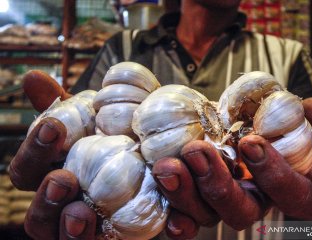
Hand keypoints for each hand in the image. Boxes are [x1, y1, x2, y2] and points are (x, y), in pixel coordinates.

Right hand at [9, 70, 198, 239]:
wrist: (159, 157)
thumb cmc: (116, 140)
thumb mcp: (95, 121)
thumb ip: (66, 107)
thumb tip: (34, 78)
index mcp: (55, 178)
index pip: (27, 172)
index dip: (34, 151)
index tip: (54, 126)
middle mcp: (69, 208)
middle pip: (40, 220)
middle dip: (46, 201)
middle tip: (63, 179)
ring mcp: (97, 229)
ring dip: (73, 232)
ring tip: (82, 212)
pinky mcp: (132, 236)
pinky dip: (153, 231)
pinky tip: (169, 220)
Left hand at [152, 98, 311, 238]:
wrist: (262, 151)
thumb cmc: (282, 140)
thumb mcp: (299, 127)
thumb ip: (309, 119)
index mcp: (285, 188)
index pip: (286, 190)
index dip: (270, 171)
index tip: (251, 143)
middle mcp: (252, 202)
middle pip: (238, 211)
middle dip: (216, 185)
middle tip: (196, 153)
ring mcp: (222, 205)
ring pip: (205, 214)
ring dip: (183, 192)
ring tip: (166, 166)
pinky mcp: (197, 202)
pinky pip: (184, 216)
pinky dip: (172, 213)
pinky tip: (159, 197)